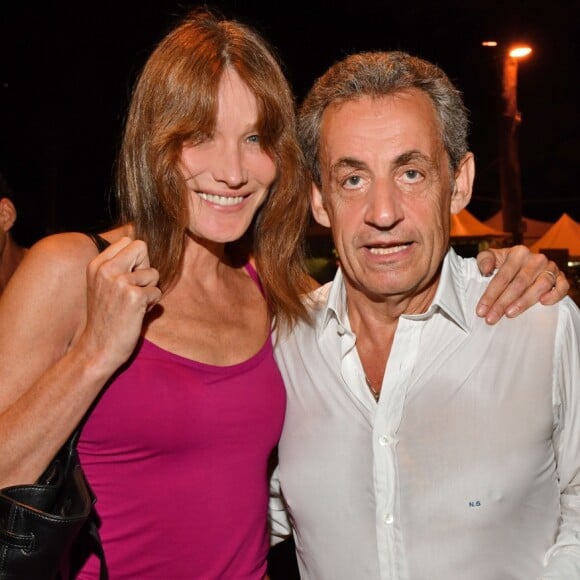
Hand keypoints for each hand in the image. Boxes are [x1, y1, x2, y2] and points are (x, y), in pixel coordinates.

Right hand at [82, 237, 161, 369]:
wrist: (97, 349)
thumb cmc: (106, 317)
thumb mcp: (103, 285)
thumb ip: (118, 265)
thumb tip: (144, 247)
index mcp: (96, 264)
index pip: (128, 241)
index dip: (136, 259)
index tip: (126, 278)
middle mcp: (106, 269)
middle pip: (142, 247)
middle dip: (145, 269)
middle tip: (133, 290)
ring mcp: (119, 282)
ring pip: (153, 273)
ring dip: (149, 290)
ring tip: (132, 305)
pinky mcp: (134, 296)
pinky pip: (157, 291)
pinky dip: (151, 304)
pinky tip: (136, 314)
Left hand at [475, 245, 568, 323]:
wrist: (521, 263)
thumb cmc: (503, 263)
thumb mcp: (490, 256)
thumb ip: (484, 260)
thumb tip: (486, 270)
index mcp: (518, 253)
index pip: (503, 277)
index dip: (490, 295)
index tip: (481, 310)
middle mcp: (535, 259)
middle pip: (519, 284)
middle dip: (503, 303)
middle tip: (492, 318)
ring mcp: (550, 268)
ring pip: (540, 286)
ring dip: (524, 302)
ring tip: (509, 314)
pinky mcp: (560, 277)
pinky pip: (562, 287)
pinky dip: (555, 295)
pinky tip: (543, 303)